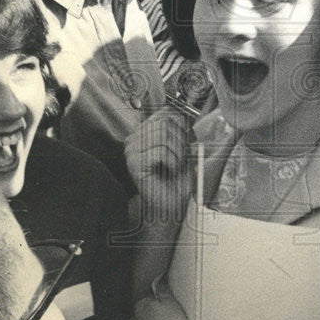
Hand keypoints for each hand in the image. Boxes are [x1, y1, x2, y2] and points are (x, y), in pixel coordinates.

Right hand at [124, 106, 194, 223]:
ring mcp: (132, 151)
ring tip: (175, 166)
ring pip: (163, 135)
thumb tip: (186, 116)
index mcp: (144, 132)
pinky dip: (173, 162)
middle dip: (181, 140)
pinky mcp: (134, 163)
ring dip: (177, 153)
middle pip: (165, 122)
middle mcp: (134, 139)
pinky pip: (161, 151)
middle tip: (181, 158)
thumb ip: (182, 131)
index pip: (165, 112)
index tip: (187, 140)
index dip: (182, 124)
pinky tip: (170, 171)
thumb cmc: (176, 180)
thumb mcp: (183, 150)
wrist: (170, 206)